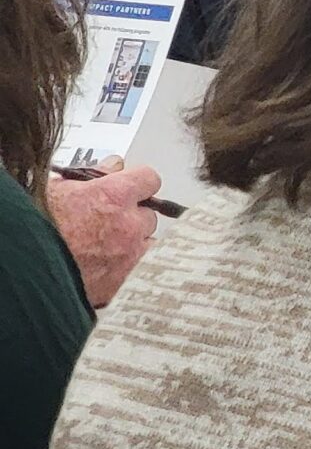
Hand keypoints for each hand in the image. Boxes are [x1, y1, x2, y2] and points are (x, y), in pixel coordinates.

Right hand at [47, 161, 161, 307]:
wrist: (23, 268)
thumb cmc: (33, 228)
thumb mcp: (57, 190)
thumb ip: (91, 177)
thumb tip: (110, 168)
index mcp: (114, 196)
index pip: (149, 179)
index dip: (137, 182)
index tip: (129, 186)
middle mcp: (128, 225)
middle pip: (148, 214)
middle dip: (131, 214)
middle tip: (106, 218)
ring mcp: (128, 255)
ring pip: (144, 242)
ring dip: (129, 240)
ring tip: (99, 243)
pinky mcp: (120, 281)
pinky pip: (133, 268)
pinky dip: (121, 264)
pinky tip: (98, 263)